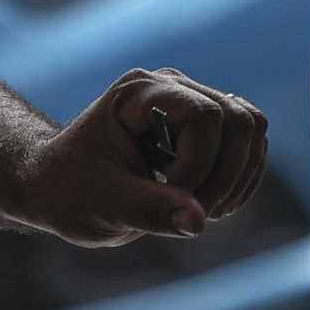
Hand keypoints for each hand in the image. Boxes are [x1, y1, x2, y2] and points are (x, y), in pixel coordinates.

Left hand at [13, 68, 267, 246]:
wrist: (59, 185)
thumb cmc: (69, 190)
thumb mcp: (102, 204)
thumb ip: (149, 210)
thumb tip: (198, 222)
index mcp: (137, 93)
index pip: (202, 116)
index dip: (199, 165)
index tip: (171, 200)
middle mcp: (168, 88)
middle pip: (236, 119)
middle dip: (224, 175)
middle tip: (195, 212)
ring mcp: (190, 103)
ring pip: (251, 126)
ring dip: (238, 177)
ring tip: (205, 210)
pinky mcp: (205, 127)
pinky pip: (249, 141)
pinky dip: (243, 177)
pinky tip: (213, 204)